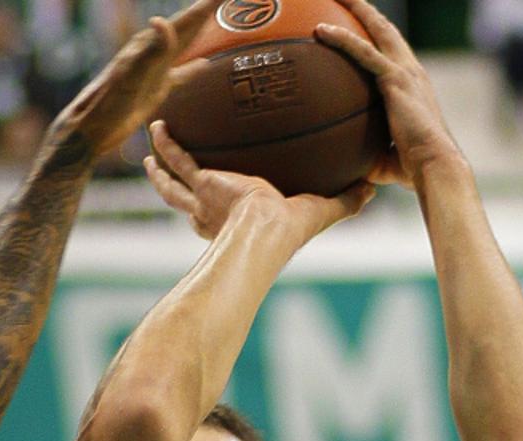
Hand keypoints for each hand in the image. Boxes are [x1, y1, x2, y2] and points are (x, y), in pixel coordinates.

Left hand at [51, 0, 217, 157]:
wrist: (91, 129)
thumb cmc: (107, 103)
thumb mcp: (131, 75)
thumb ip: (151, 50)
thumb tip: (162, 20)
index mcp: (149, 45)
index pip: (185, 20)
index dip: (207, 6)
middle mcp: (153, 53)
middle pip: (187, 27)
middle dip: (207, 11)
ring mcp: (155, 71)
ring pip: (184, 46)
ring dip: (201, 34)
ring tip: (218, 20)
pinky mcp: (155, 89)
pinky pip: (180, 74)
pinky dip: (193, 68)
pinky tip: (204, 64)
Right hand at [145, 120, 374, 244]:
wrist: (264, 232)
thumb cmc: (289, 232)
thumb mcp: (322, 210)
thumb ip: (346, 200)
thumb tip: (373, 187)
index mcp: (234, 225)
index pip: (220, 217)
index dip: (212, 209)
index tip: (213, 196)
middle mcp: (212, 215)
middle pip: (185, 201)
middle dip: (174, 189)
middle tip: (165, 175)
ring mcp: (203, 198)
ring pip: (172, 182)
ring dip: (160, 167)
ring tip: (149, 152)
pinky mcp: (202, 182)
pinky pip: (180, 159)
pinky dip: (168, 144)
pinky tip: (160, 126)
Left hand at [315, 0, 466, 188]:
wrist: (434, 166)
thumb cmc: (411, 169)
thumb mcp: (383, 157)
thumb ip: (365, 153)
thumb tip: (343, 169)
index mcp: (411, 85)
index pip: (391, 52)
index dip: (375, 36)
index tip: (357, 25)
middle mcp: (411, 71)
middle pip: (385, 30)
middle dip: (364, 11)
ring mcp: (405, 72)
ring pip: (377, 30)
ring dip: (356, 9)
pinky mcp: (395, 80)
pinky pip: (363, 52)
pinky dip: (342, 39)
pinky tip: (319, 30)